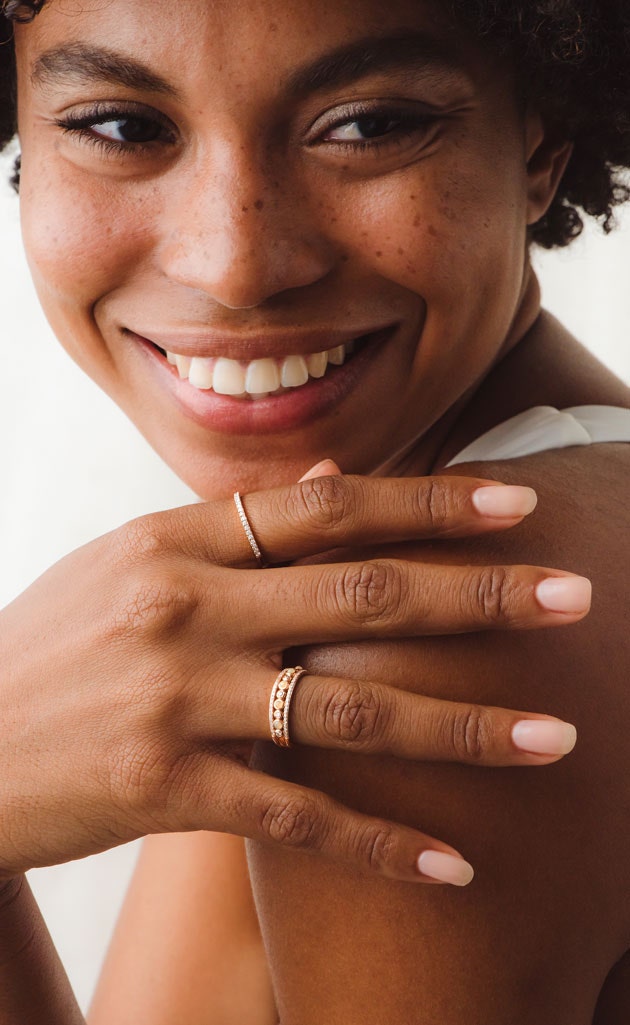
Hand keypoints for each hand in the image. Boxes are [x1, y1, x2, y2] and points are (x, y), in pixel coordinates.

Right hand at [0, 471, 588, 883]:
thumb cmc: (54, 644)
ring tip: (555, 738)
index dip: (429, 504)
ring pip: (347, 706)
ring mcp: (176, 698)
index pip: (329, 510)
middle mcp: (185, 607)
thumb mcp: (130, 562)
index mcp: (176, 539)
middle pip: (360, 593)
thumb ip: (233, 529)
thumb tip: (329, 483)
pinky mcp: (164, 787)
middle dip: (477, 594)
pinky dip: (379, 841)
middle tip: (575, 597)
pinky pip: (295, 813)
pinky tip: (452, 863)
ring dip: (462, 726)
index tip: (517, 509)